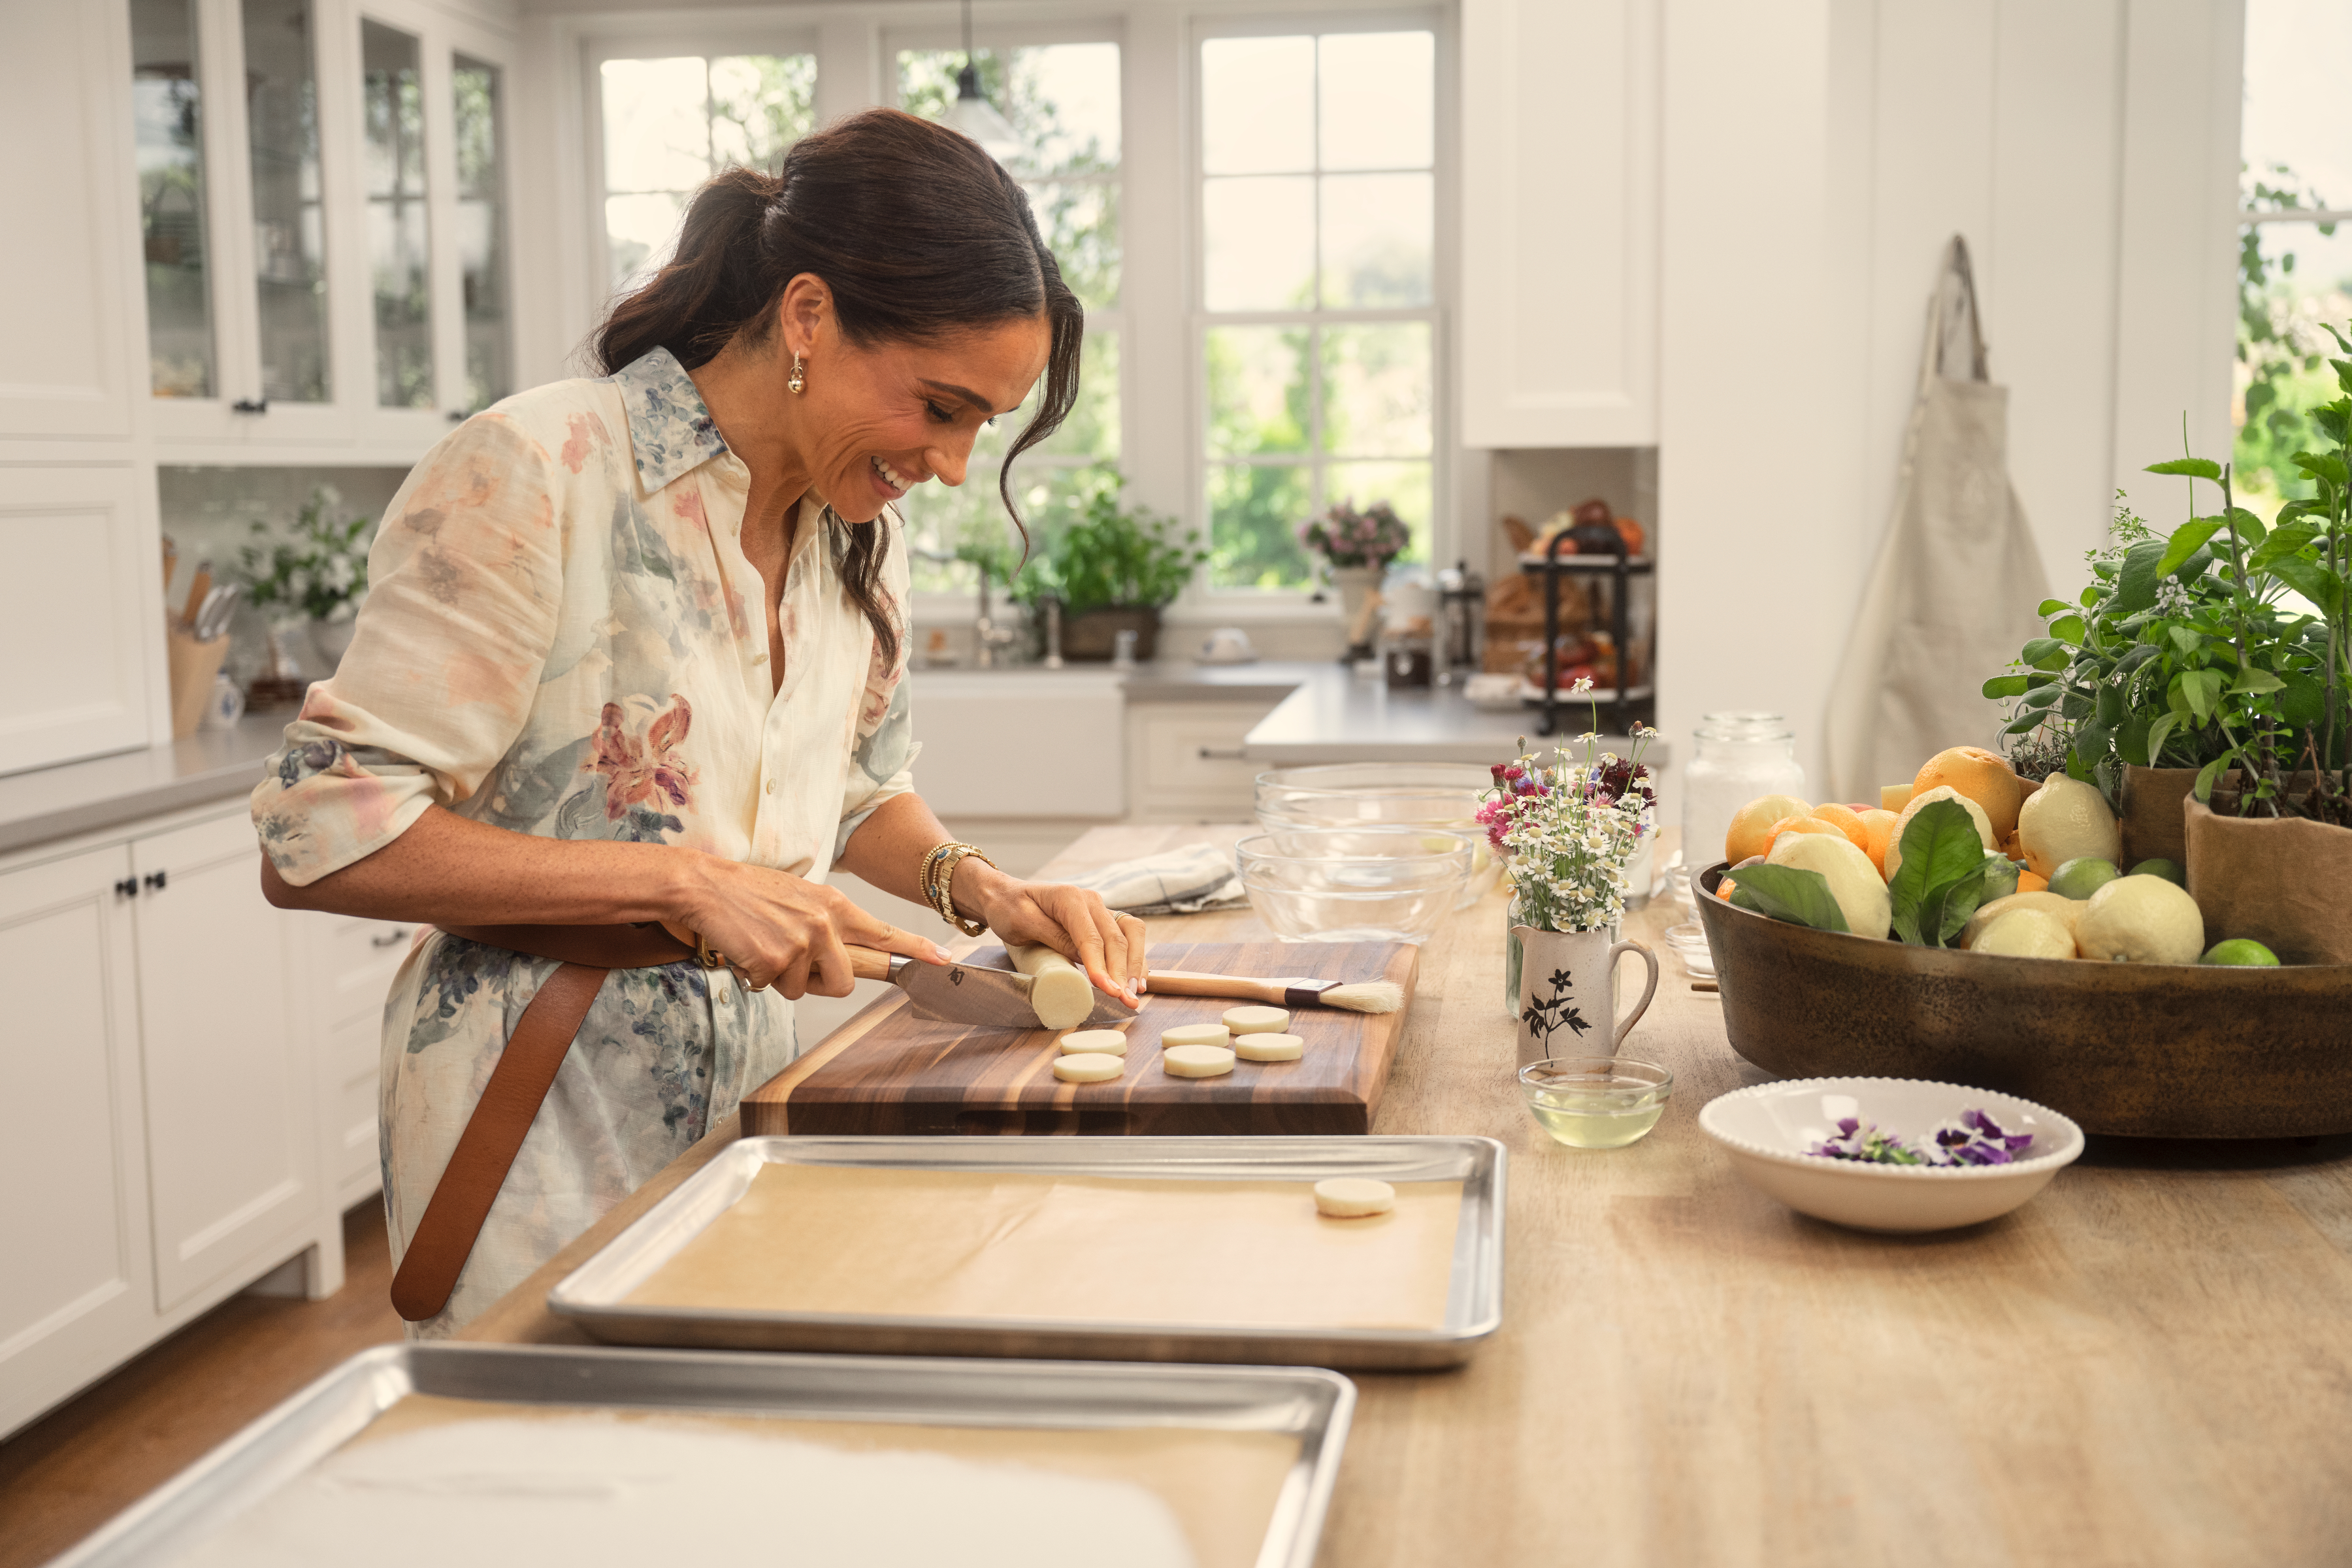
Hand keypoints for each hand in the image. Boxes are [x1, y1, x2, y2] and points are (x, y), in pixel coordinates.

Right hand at [669, 853, 949, 999]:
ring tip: (764, 946)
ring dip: (783, 979)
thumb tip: (844, 955)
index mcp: (835, 905)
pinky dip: (756, 977)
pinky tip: (746, 949)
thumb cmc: (750, 893)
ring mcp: (801, 942)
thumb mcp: (800, 897)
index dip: (916, 950)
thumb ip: (828, 923)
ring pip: (805, 990)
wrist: (706, 886)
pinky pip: (772, 988)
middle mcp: (825, 923)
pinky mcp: (775, 960)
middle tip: (793, 962)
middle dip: (821, 983)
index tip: (944, 961)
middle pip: (845, 982)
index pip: (885, 933)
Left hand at [957, 860, 1146, 1004]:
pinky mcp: (1102, 921)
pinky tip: (1137, 979)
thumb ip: (1054, 937)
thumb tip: (1084, 959)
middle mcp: (1091, 901)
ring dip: (1135, 965)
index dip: (1101, 966)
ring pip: (1131, 934)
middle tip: (1125, 1001)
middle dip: (1123, 972)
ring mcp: (1099, 910)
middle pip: (1116, 938)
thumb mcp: (1023, 923)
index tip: (1107, 990)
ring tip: (1134, 993)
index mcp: (1070, 898)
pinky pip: (1128, 936)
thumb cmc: (1010, 909)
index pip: (1091, 937)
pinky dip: (1135, 957)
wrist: (1006, 897)